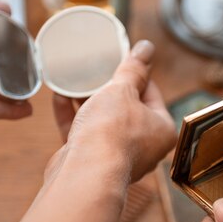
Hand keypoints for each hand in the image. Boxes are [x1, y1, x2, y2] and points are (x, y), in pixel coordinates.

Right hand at [52, 40, 176, 181]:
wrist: (85, 173)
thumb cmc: (111, 132)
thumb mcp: (122, 90)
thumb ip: (133, 69)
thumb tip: (146, 48)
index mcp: (162, 129)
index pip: (152, 93)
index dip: (136, 74)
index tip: (121, 59)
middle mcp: (145, 146)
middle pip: (127, 109)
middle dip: (110, 88)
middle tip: (97, 68)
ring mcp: (117, 156)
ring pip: (103, 122)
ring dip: (88, 101)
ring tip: (77, 79)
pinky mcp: (93, 162)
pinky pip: (85, 134)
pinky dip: (73, 117)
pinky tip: (60, 96)